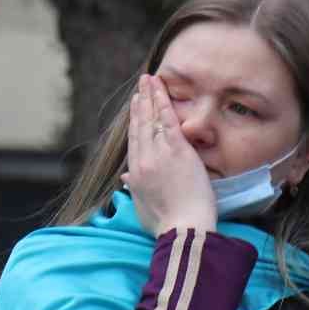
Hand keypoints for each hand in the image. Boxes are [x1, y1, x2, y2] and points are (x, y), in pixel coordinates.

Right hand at [123, 74, 214, 235]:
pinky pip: (169, 121)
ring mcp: (159, 154)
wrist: (182, 229)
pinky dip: (163, 104)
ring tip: (149, 80)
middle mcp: (143, 160)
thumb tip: (126, 178)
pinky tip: (161, 90)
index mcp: (136, 174)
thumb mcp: (143, 206)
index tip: (135, 106)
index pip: (135, 140)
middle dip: (140, 102)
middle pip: (140, 125)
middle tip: (141, 85)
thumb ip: (135, 188)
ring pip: (152, 119)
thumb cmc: (165, 224)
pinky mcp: (177, 151)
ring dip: (150, 97)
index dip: (134, 121)